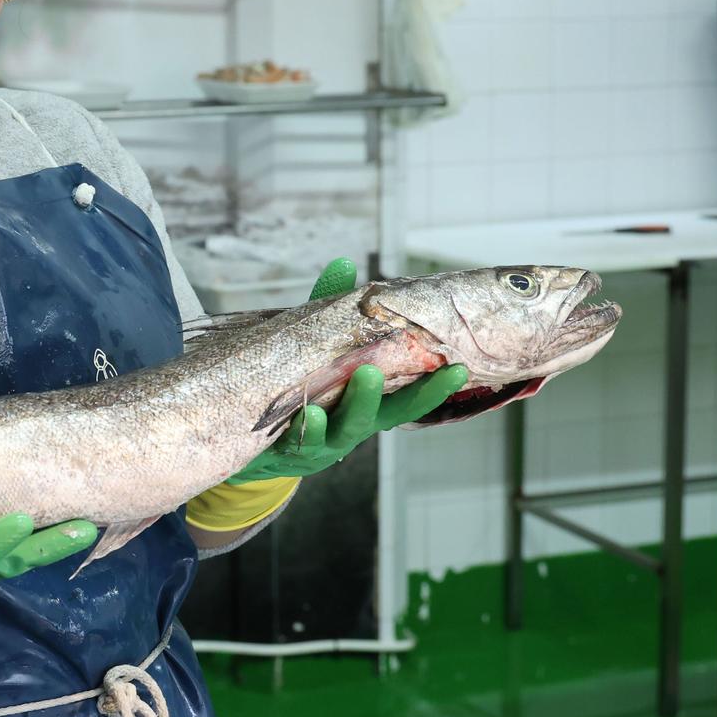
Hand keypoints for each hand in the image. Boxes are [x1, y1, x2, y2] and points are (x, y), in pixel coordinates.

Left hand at [224, 258, 469, 483]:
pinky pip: (303, 443)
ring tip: (360, 380)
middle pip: (383, 414)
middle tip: (382, 369)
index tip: (458, 370)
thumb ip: (330, 313)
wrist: (258, 436)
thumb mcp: (318, 350)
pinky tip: (308, 413)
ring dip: (355, 407)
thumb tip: (343, 264)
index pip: (410, 394)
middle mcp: (355, 423)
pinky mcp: (295, 452)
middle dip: (392, 392)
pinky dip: (308, 428)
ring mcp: (327, 440)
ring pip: (345, 428)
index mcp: (371, 400)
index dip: (434, 387)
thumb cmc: (300, 387)